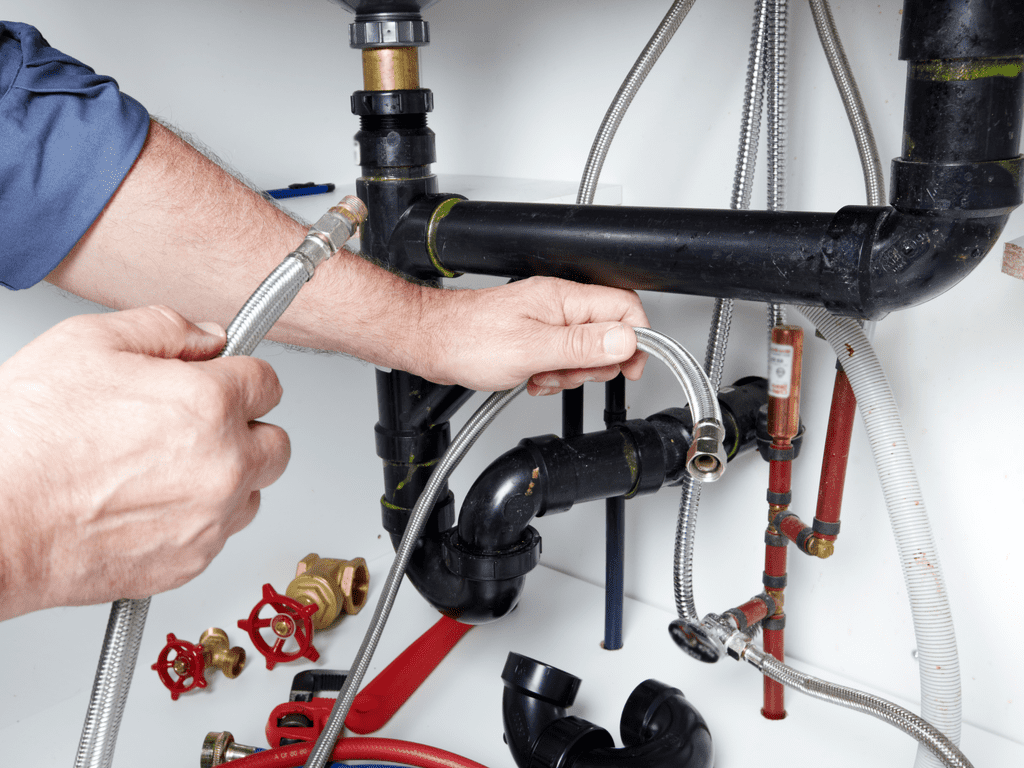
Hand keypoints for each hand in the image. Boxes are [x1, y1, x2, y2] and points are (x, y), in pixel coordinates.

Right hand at [0, 306, 289, 619]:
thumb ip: (165, 328)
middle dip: (245, 429)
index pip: (268, 383)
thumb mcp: (88, 343)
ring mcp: (211, 519)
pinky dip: (199, 518)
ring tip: (167, 467)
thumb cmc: (27, 441)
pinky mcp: (191, 561)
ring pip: (251, 491)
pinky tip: (150, 502)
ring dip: (227, 477)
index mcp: (209, 405)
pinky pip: (220, 533)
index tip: (224, 382)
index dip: (240, 377)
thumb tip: (208, 336)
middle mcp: (223, 465)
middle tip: (198, 426)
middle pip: (274, 442)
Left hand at [414, 276, 648, 393]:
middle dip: (594, 363)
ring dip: (569, 373)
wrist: (431, 343)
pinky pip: (561, 358)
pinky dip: (552, 374)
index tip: (628, 368)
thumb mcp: (531, 350)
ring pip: (584, 350)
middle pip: (608, 333)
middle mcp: (557, 305)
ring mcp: (545, 320)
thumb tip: (625, 340)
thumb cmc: (468, 341)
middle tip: (568, 373)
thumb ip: (581, 346)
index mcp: (563, 299)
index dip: (634, 340)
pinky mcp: (533, 336)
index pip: (624, 308)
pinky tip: (532, 378)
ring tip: (542, 375)